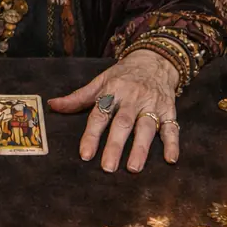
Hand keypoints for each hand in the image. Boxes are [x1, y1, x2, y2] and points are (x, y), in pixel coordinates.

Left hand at [48, 50, 179, 171]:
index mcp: (113, 91)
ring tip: (133, 167)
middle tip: (107, 167)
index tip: (85, 155)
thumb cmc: (124, 75)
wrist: (155, 59)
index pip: (100, 115)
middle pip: (123, 123)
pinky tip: (170, 159)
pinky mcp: (169, 110)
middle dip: (115, 145)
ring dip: (141, 148)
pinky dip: (173, 143)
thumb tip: (53, 105)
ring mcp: (152, 105)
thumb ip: (78, 97)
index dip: (92, 135)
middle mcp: (133, 98)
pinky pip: (172, 127)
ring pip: (147, 127)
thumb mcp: (100, 81)